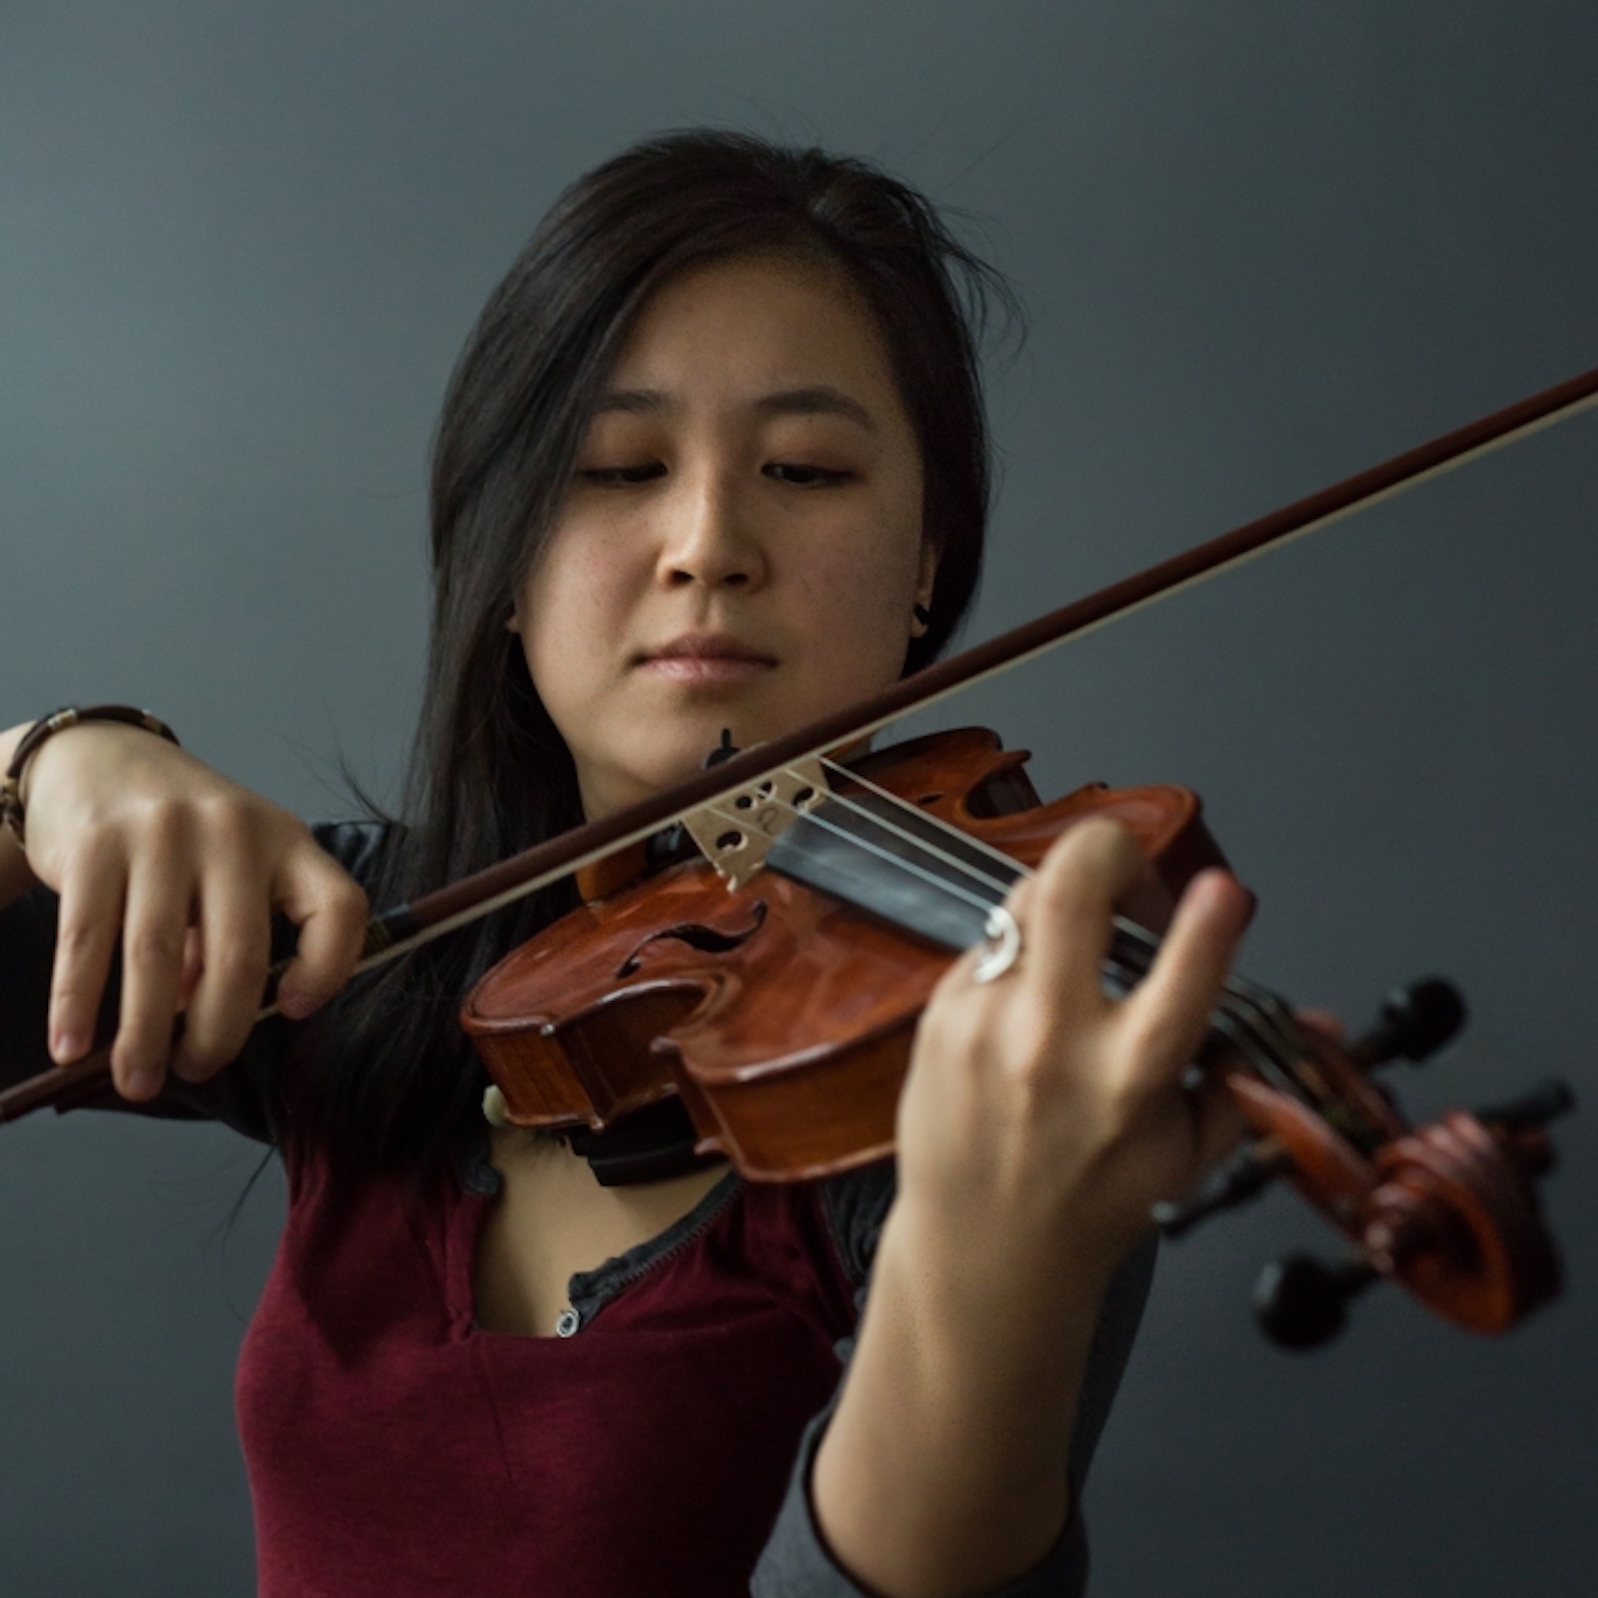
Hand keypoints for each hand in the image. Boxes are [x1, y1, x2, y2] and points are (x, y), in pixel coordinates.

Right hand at [17, 722, 367, 1098]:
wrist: (97, 757)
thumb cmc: (184, 833)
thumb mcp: (234, 863)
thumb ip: (233, 931)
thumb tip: (205, 1018)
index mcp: (287, 839)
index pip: (338, 907)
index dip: (328, 968)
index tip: (291, 1009)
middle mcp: (233, 831)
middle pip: (240, 954)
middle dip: (219, 1031)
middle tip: (196, 1071)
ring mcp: (163, 833)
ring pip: (159, 957)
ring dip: (145, 1034)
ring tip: (138, 1080)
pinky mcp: (94, 844)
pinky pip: (88, 940)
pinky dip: (77, 1003)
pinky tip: (71, 1046)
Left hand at [895, 816, 1253, 1290]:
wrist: (981, 1255)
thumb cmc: (1090, 1204)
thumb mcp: (1186, 1156)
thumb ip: (1248, 1078)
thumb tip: (1319, 1024)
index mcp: (1127, 1080)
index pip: (1181, 980)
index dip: (1208, 923)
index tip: (1222, 889)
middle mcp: (1049, 1043)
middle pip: (1069, 888)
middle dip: (1112, 853)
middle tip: (1135, 883)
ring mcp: (982, 1023)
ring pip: (1027, 901)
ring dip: (1069, 907)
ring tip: (1085, 954)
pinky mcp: (937, 1016)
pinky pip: (988, 945)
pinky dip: (1021, 955)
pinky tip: (1028, 1006)